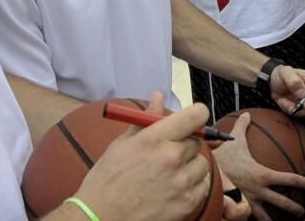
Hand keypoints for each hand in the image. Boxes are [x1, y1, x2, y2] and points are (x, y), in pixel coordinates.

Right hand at [74, 92, 211, 220]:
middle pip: (197, 140)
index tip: (192, 119)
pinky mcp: (187, 203)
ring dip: (190, 166)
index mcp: (154, 138)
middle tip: (168, 153)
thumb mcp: (123, 143)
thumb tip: (158, 96)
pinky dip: (194, 185)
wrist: (101, 218)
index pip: (196, 115)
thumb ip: (146, 119)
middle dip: (185, 143)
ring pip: (202, 163)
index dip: (196, 114)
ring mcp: (181, 182)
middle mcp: (172, 158)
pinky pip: (204, 185)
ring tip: (168, 173)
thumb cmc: (108, 179)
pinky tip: (174, 187)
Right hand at [213, 112, 304, 220]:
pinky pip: (247, 217)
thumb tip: (247, 114)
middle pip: (282, 202)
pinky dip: (251, 219)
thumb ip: (242, 128)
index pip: (289, 179)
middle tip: (301, 211)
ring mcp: (249, 202)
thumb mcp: (234, 141)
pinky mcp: (238, 208)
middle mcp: (259, 191)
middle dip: (294, 208)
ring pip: (265, 217)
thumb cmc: (222, 157)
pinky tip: (252, 220)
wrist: (206, 174)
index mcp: (263, 175)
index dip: (302, 182)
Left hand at [270, 65, 304, 115]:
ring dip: (294, 109)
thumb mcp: (285, 73)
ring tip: (283, 100)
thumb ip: (293, 81)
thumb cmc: (282, 74)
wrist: (272, 82)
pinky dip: (290, 110)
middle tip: (292, 105)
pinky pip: (300, 115)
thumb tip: (302, 93)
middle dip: (304, 109)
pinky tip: (283, 102)